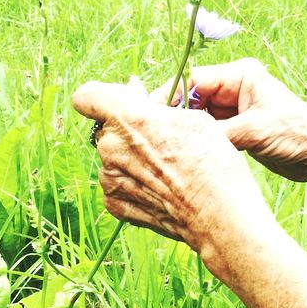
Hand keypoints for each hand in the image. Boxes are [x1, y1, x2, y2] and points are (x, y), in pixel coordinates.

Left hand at [73, 77, 280, 271]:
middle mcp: (110, 148)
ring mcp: (110, 179)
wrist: (219, 216)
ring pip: (113, 158)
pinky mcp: (115, 204)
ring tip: (168, 170)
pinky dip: (134, 183)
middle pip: (108, 129)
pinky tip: (161, 188)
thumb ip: (155, 104)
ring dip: (132, 159)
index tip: (124, 104)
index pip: (87, 97)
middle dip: (129, 131)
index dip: (105, 98)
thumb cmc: (213, 166)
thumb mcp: (194, 119)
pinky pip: (118, 184)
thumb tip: (133, 91)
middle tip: (163, 141)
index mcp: (128, 119)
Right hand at [166, 58, 306, 182]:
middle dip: (175, 117)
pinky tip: (183, 157)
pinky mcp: (237, 131)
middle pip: (191, 99)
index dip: (169, 98)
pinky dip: (198, 144)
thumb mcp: (254, 132)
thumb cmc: (298, 134)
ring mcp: (235, 110)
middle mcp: (234, 89)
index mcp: (240, 75)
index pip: (192, 80)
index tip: (150, 117)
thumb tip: (181, 139)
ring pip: (197, 119)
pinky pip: (208, 135)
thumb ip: (216, 133)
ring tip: (166, 149)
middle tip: (154, 137)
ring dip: (186, 133)